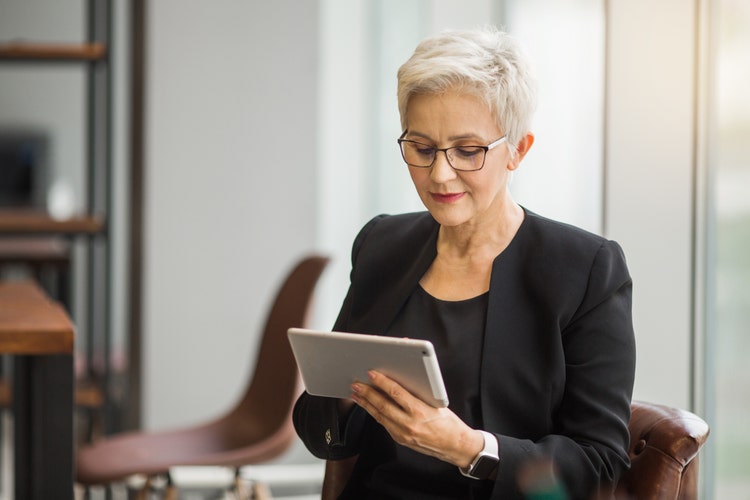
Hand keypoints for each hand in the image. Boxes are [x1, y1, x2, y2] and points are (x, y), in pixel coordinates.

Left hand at [350, 370, 483, 467]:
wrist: (455, 446)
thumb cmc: (448, 422)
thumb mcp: (436, 403)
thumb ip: (418, 393)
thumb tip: (400, 378)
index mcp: (420, 412)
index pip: (396, 393)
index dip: (382, 382)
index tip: (372, 373)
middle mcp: (409, 424)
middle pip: (383, 406)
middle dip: (367, 393)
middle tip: (356, 383)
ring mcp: (403, 434)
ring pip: (379, 416)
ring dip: (366, 404)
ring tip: (356, 394)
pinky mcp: (401, 439)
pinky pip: (384, 424)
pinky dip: (374, 413)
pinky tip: (368, 406)